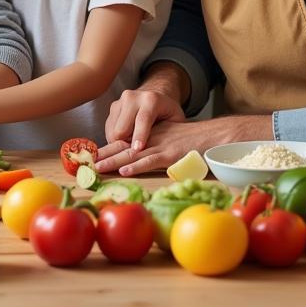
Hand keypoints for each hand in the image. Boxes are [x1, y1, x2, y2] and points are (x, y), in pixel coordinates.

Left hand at [95, 115, 273, 176]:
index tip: (93, 156)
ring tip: (97, 168)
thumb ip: (161, 150)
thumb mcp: (175, 142)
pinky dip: (136, 166)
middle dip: (105, 155)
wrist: (219, 135)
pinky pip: (151, 161)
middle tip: (86, 164)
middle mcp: (154, 139)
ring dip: (113, 161)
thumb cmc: (200, 143)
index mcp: (153, 136)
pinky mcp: (172, 155)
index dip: (109, 149)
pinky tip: (123, 171)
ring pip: (133, 154)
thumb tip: (147, 162)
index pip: (126, 142)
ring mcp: (162, 146)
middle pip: (124, 147)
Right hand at [104, 86, 185, 155]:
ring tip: (130, 152)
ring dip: (119, 145)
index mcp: (151, 99)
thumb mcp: (176, 120)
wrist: (155, 94)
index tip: (137, 150)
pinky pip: (109, 130)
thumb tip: (174, 151)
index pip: (142, 119)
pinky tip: (125, 145)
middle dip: (125, 145)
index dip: (139, 136)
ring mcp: (120, 101)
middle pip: (122, 127)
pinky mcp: (113, 107)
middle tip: (133, 157)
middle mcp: (132, 98)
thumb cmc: (168, 112)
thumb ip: (174, 133)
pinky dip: (115, 140)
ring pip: (113, 130)